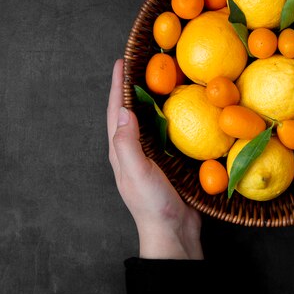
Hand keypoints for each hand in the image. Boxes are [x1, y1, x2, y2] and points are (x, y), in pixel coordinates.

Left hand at [107, 59, 202, 259]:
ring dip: (147, 98)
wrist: (173, 231)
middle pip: (127, 111)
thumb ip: (128, 143)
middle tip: (139, 63)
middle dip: (129, 86)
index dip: (116, 85)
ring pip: (146, 119)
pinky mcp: (166, 161)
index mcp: (120, 150)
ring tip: (156, 78)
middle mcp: (132, 150)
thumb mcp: (137, 172)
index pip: (115, 111)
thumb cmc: (153, 204)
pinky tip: (178, 109)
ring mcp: (149, 155)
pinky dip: (166, 115)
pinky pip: (164, 131)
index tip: (121, 61)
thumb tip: (122, 110)